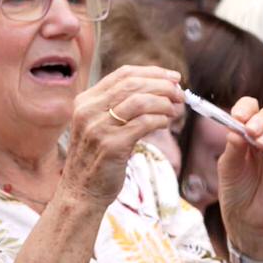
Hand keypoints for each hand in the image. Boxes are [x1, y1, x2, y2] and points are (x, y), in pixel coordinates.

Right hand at [60, 65, 184, 207]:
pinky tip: (165, 124)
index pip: (123, 74)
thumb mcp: (101, 124)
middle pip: (134, 84)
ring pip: (140, 101)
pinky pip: (144, 123)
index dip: (153, 72)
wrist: (82, 190)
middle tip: (180, 94)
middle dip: (164, 86)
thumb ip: (121, 104)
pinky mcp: (111, 145)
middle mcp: (88, 111)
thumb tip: (162, 87)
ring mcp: (97, 128)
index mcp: (85, 101)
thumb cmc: (98, 156)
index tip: (174, 77)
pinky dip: (161, 120)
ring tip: (175, 110)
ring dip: (165, 103)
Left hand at [216, 98, 262, 254]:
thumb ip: (233, 148)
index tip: (238, 116)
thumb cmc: (236, 189)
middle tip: (251, 131)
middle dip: (262, 119)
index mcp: (248, 133)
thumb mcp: (227, 167)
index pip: (252, 108)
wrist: (246, 217)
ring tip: (262, 145)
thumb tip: (235, 129)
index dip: (246, 108)